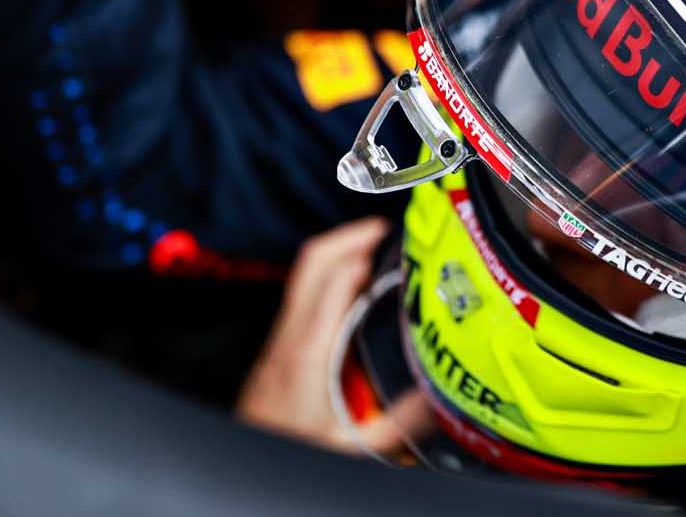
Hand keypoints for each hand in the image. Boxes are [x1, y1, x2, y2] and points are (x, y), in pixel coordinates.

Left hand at [237, 218, 432, 455]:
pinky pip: (304, 290)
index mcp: (311, 350)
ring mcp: (283, 333)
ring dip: (338, 250)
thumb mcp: (354, 443)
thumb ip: (398, 420)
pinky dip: (329, 273)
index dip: (363, 253)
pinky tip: (353, 284)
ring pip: (304, 270)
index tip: (393, 243)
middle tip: (383, 228)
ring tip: (372, 245)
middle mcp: (292, 333)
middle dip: (349, 234)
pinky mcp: (281, 340)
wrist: (247, 457)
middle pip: (313, 260)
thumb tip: (437, 396)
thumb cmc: (292, 448)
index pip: (335, 279)